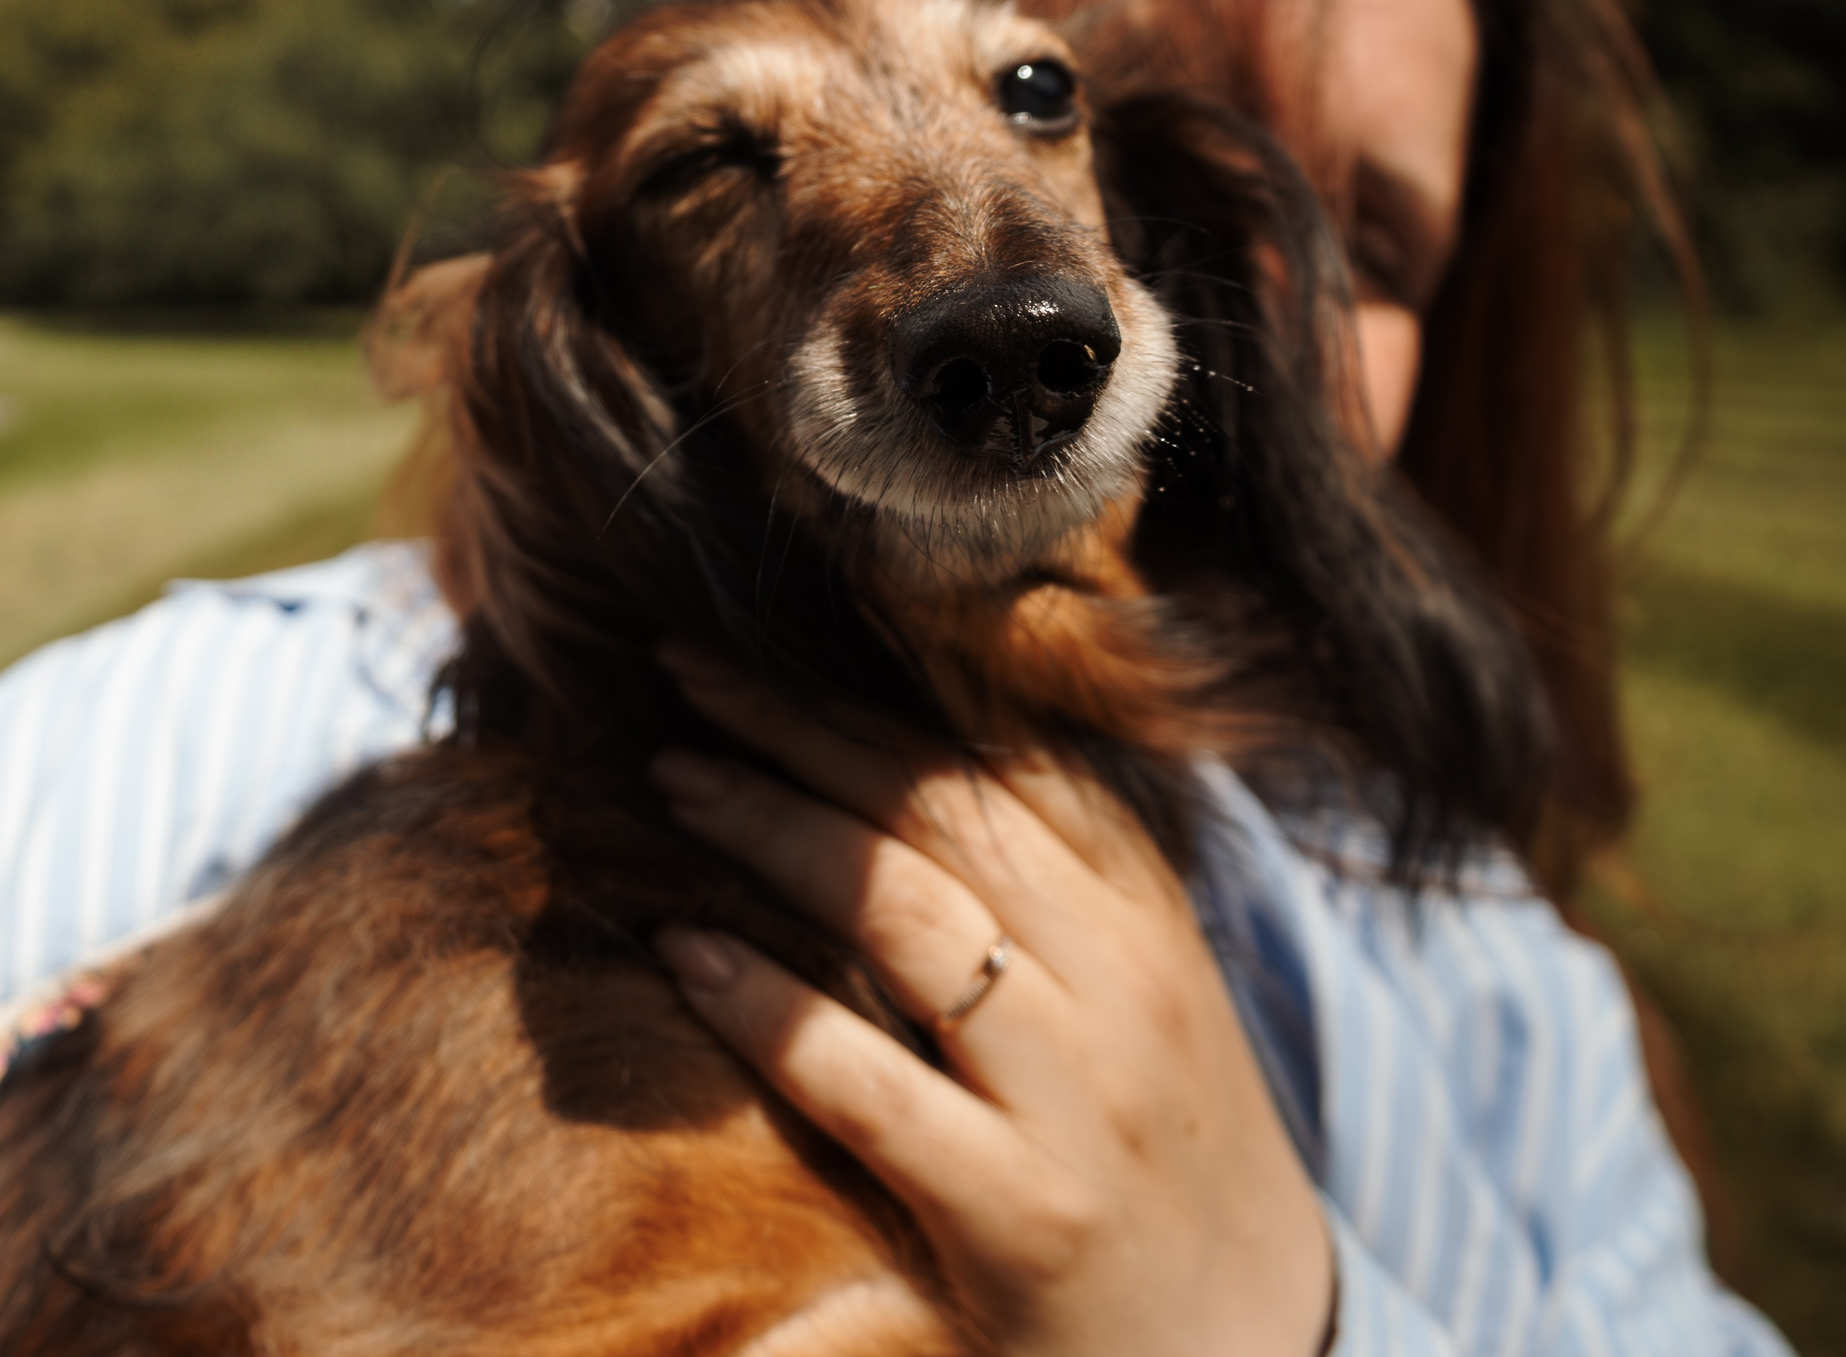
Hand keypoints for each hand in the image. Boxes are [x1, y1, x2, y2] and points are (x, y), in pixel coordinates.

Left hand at [650, 652, 1333, 1356]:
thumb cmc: (1158, 1154)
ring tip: (671, 779)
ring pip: (907, 916)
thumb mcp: (1137, 992)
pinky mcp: (1028, 1217)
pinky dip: (769, 1008)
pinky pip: (871, 1087)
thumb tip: (884, 764)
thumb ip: (1043, 884)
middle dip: (800, 728)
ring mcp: (1081, 1100)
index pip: (999, 760)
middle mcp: (1125, 984)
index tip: (746, 647)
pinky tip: (686, 952)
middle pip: (941, 810)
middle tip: (682, 676)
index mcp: (1147, 915)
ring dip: (772, 828)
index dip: (862, 693)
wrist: (1261, 1354)